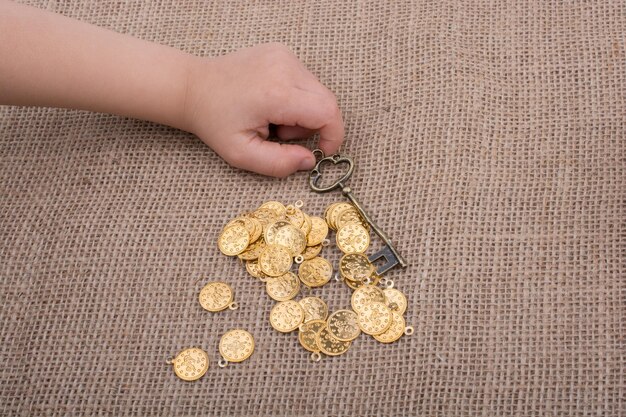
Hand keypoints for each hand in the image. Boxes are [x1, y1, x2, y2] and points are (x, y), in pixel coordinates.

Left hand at [183, 43, 343, 176]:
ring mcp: (284, 55)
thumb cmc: (214, 121)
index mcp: (276, 93)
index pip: (327, 112)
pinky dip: (297, 97)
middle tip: (283, 134)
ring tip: (273, 119)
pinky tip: (272, 102)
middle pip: (327, 102)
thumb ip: (279, 164)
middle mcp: (284, 67)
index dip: (333, 135)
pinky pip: (306, 81)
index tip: (322, 150)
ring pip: (318, 91)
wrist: (194, 87)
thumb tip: (309, 161)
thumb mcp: (241, 153)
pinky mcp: (282, 51)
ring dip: (305, 112)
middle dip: (315, 126)